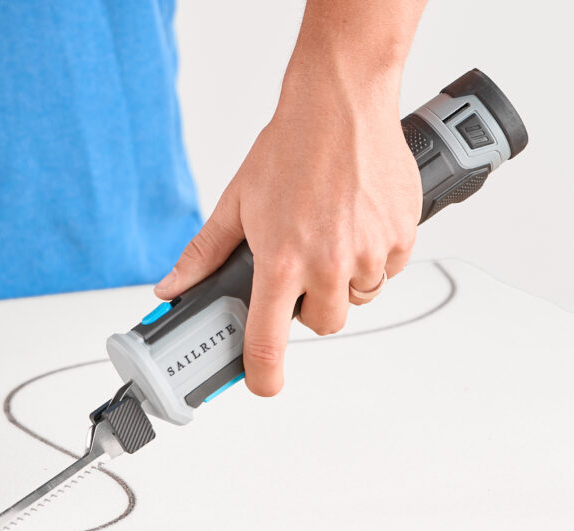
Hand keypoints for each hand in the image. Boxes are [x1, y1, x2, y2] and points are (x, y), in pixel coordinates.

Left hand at [154, 71, 420, 396]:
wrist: (340, 104)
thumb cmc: (289, 148)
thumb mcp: (235, 204)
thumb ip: (203, 255)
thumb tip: (171, 286)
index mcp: (283, 260)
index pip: (270, 339)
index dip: (263, 373)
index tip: (262, 384)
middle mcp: (329, 263)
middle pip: (323, 325)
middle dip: (309, 308)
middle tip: (299, 273)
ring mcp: (370, 251)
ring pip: (358, 298)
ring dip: (342, 282)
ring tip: (326, 238)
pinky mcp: (402, 235)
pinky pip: (388, 270)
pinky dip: (373, 258)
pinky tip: (354, 224)